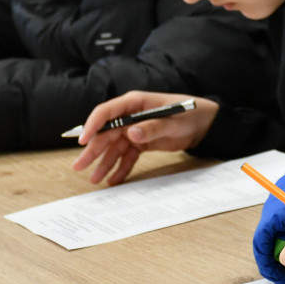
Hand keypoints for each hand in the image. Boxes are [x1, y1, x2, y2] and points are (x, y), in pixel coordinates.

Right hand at [72, 91, 217, 184]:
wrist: (205, 123)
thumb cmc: (190, 114)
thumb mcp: (173, 121)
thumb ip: (152, 127)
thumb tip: (131, 133)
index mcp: (135, 103)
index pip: (107, 112)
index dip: (93, 125)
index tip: (83, 141)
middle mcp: (131, 116)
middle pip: (106, 133)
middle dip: (93, 150)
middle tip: (79, 166)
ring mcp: (135, 130)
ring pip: (115, 148)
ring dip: (104, 163)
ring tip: (94, 180)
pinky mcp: (142, 142)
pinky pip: (128, 156)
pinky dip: (121, 168)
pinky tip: (113, 180)